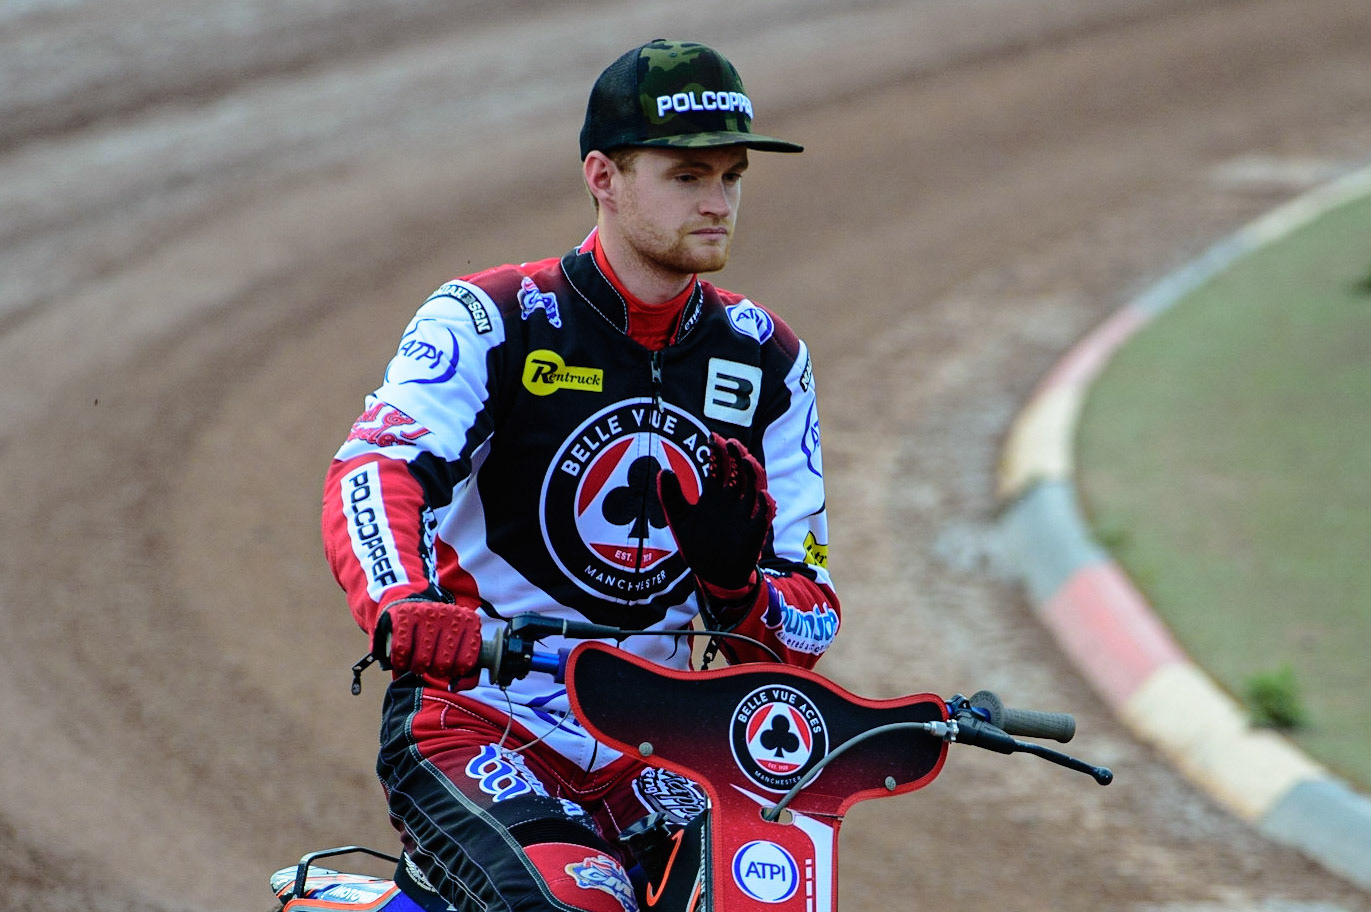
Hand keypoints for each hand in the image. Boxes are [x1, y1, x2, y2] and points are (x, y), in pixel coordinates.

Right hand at [372, 597, 483, 687]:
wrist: (410, 605)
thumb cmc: (438, 633)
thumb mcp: (458, 645)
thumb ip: (466, 670)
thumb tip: (454, 686)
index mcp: (469, 621)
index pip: (466, 663)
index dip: (454, 672)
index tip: (448, 668)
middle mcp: (450, 614)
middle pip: (443, 664)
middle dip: (434, 671)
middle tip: (430, 665)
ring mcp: (427, 612)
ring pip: (422, 660)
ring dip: (416, 668)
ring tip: (417, 662)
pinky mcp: (405, 615)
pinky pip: (402, 651)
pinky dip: (400, 662)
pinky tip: (403, 659)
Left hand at [657, 434, 775, 593]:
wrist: (712, 575)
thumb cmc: (699, 544)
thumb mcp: (680, 519)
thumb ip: (671, 496)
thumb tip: (664, 470)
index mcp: (715, 494)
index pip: (720, 467)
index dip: (718, 452)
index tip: (713, 437)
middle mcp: (733, 500)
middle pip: (739, 472)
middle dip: (737, 456)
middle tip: (731, 443)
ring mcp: (745, 515)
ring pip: (754, 488)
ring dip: (753, 473)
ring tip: (746, 460)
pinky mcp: (755, 533)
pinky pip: (764, 517)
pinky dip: (766, 506)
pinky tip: (762, 495)